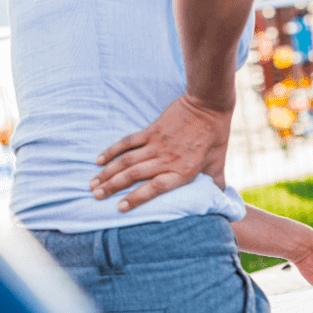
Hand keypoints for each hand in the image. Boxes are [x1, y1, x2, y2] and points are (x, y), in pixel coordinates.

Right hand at [90, 93, 231, 211]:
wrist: (208, 104)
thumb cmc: (215, 135)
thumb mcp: (218, 162)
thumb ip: (215, 180)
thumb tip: (219, 195)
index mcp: (182, 172)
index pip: (155, 189)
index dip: (136, 199)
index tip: (120, 208)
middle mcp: (166, 160)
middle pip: (133, 176)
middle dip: (112, 187)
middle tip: (96, 197)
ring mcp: (156, 144)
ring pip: (126, 161)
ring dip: (107, 173)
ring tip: (93, 184)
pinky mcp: (151, 131)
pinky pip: (127, 143)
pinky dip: (112, 151)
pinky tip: (98, 160)